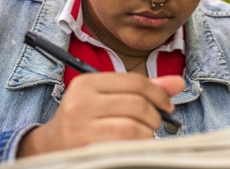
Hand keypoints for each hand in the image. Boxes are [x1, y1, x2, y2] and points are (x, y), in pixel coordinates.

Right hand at [17, 73, 183, 156]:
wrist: (51, 147)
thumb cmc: (86, 118)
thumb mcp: (108, 97)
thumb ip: (142, 89)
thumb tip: (179, 82)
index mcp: (87, 83)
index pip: (134, 81)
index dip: (158, 93)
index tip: (167, 104)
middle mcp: (81, 101)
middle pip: (136, 104)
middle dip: (155, 115)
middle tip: (156, 123)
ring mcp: (80, 127)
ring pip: (133, 127)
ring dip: (148, 133)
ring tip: (145, 135)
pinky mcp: (85, 148)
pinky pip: (125, 146)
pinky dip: (138, 146)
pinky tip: (135, 145)